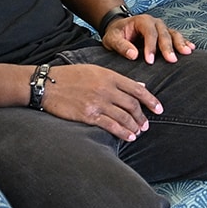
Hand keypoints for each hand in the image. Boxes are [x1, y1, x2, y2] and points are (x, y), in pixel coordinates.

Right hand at [40, 63, 162, 140]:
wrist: (47, 84)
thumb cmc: (70, 76)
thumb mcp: (96, 71)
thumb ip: (118, 79)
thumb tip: (140, 85)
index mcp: (110, 76)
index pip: (137, 89)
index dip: (151, 100)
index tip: (159, 108)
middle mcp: (106, 89)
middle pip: (132, 104)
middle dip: (142, 116)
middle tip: (146, 125)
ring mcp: (98, 102)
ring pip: (124, 116)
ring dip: (134, 126)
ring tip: (139, 132)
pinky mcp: (88, 115)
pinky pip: (110, 125)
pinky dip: (122, 132)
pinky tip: (128, 137)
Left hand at [103, 12, 194, 64]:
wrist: (120, 29)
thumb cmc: (116, 34)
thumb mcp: (112, 39)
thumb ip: (121, 46)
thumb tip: (133, 55)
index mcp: (141, 21)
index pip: (149, 33)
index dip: (150, 46)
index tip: (149, 61)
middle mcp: (154, 22)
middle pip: (164, 33)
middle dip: (168, 47)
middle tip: (171, 60)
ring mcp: (162, 28)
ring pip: (173, 34)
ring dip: (180, 43)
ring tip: (186, 52)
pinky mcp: (166, 34)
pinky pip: (177, 37)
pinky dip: (184, 42)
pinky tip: (190, 48)